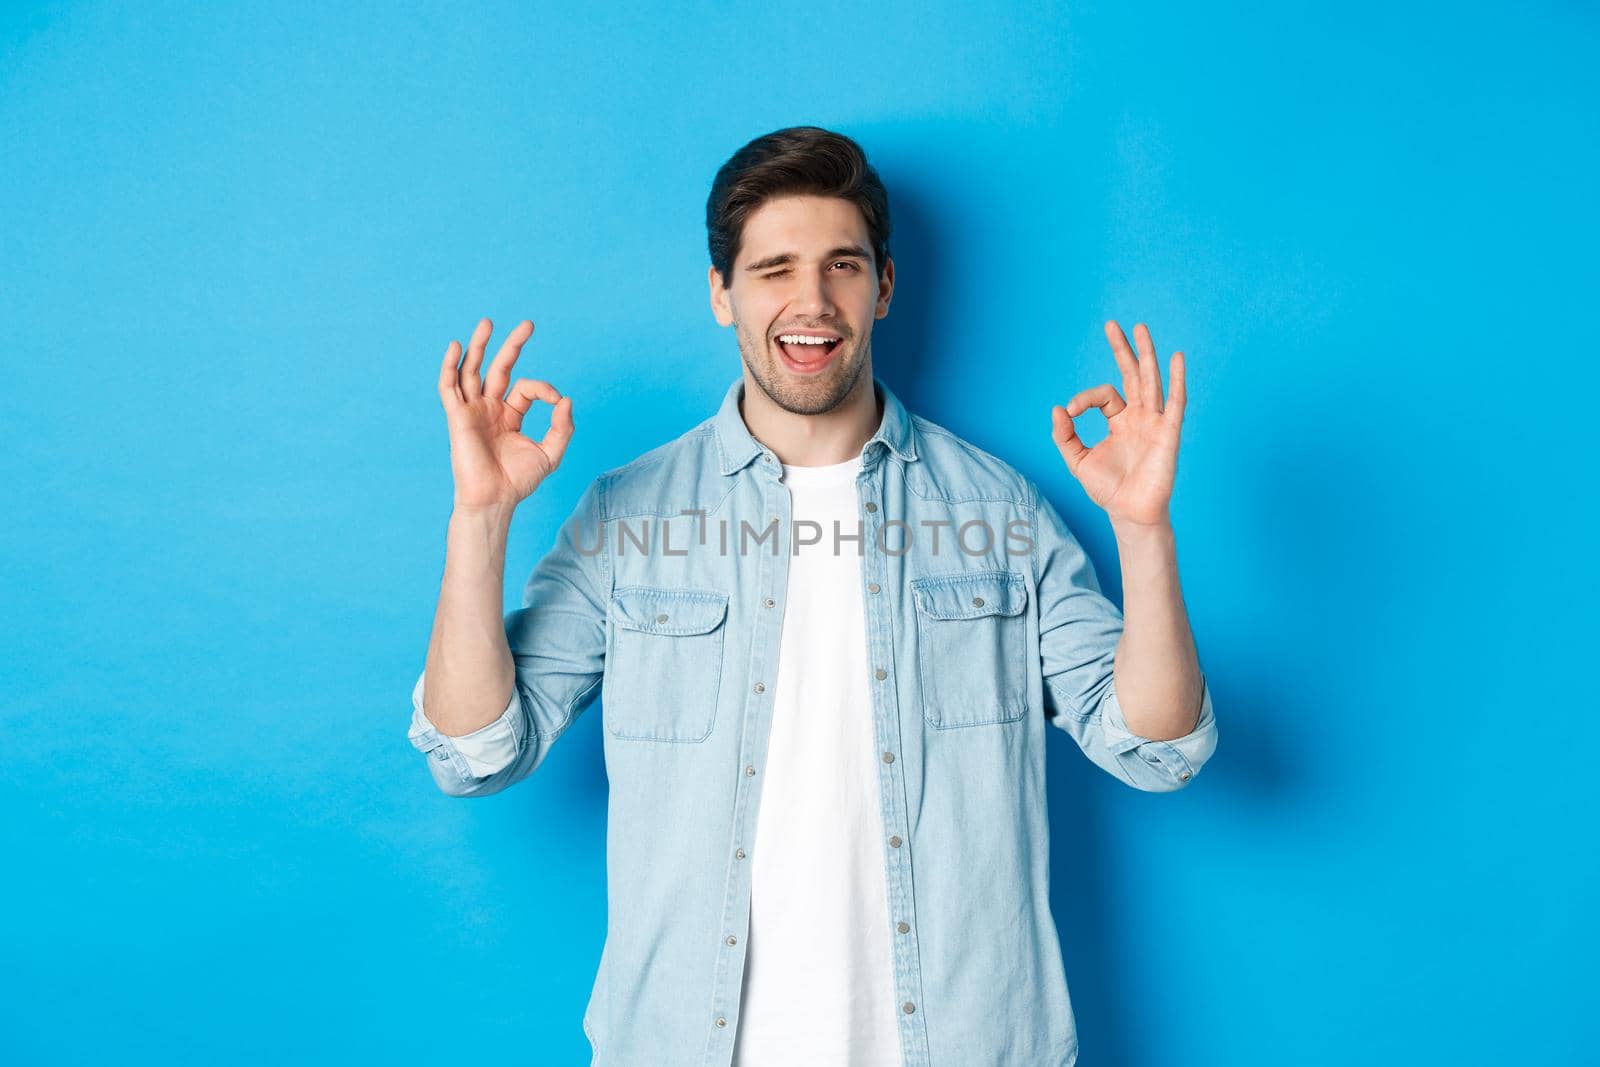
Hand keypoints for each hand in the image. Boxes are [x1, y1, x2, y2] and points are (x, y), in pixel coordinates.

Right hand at [437, 317, 573, 513]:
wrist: (495, 499)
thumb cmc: (519, 481)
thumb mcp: (550, 453)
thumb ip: (562, 427)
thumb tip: (566, 399)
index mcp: (510, 415)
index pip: (526, 388)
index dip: (544, 389)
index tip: (557, 401)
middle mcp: (490, 408)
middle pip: (499, 368)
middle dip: (512, 345)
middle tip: (529, 324)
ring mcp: (473, 411)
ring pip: (472, 370)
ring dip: (479, 346)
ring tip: (488, 322)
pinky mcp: (458, 417)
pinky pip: (449, 387)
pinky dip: (450, 366)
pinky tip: (456, 346)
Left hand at [1050, 321, 1186, 527]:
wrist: (1129, 514)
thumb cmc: (1108, 490)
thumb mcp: (1077, 461)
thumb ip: (1065, 435)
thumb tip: (1057, 408)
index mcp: (1120, 421)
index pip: (1104, 395)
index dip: (1084, 399)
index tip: (1070, 414)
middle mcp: (1139, 417)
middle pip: (1132, 375)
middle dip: (1123, 350)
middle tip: (1112, 325)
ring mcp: (1156, 423)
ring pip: (1151, 381)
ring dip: (1147, 354)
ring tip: (1140, 328)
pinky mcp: (1169, 433)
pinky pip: (1176, 402)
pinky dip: (1177, 380)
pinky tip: (1177, 358)